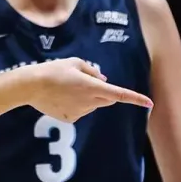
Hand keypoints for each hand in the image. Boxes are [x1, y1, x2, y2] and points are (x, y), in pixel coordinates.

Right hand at [26, 58, 152, 122]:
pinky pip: (80, 111)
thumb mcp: (75, 62)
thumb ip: (93, 71)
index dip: (136, 98)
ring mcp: (80, 112)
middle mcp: (89, 102)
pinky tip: (61, 97)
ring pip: (92, 104)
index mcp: (93, 86)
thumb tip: (104, 80)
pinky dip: (75, 104)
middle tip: (84, 80)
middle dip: (104, 92)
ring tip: (66, 87)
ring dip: (87, 97)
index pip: (119, 93)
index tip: (149, 103)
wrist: (31, 86)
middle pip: (107, 99)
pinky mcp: (71, 119)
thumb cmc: (54, 70)